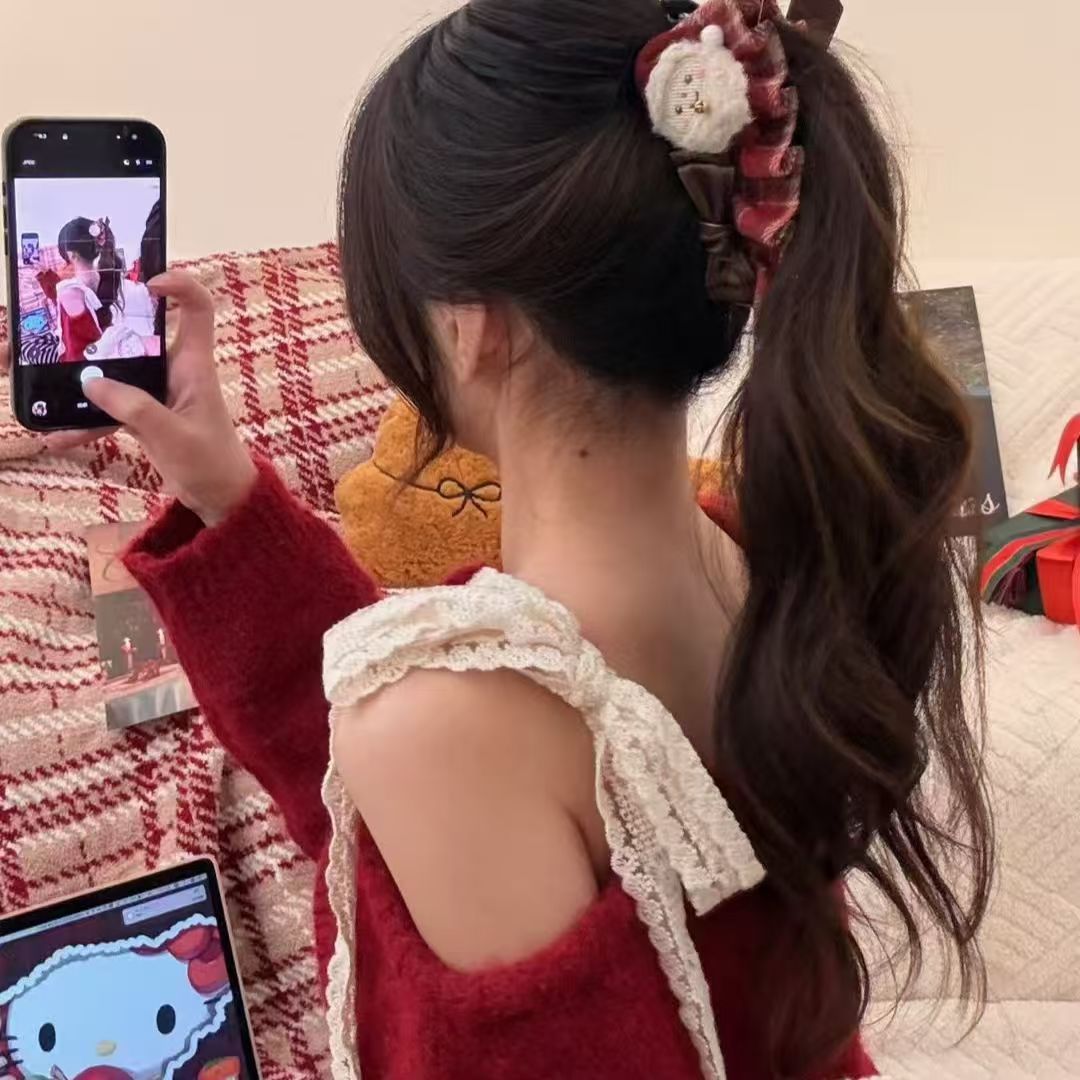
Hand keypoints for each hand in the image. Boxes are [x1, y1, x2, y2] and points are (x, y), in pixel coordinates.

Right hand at [1, 271, 256, 525]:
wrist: (222, 500)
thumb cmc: (212, 463)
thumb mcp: (173, 436)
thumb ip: (134, 409)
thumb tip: (91, 384)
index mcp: (194, 365)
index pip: (197, 309)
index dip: (179, 286)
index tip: (147, 284)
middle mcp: (175, 371)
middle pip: (139, 334)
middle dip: (103, 328)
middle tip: (64, 328)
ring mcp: (158, 392)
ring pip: (117, 372)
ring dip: (85, 381)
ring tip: (46, 385)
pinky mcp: (146, 416)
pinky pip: (111, 409)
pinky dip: (87, 421)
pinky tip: (58, 435)